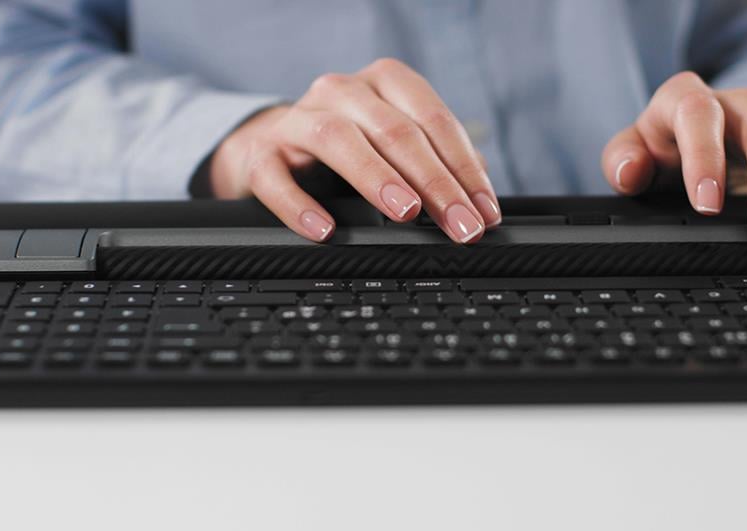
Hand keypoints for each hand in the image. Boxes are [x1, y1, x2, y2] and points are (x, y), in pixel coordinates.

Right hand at [208, 58, 500, 243]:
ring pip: (337, 138)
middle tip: (460, 225)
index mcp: (384, 84)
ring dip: (376, 177)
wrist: (270, 148)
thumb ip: (435, 165)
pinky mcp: (261, 154)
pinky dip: (300, 204)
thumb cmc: (348, 150)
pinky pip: (276, 176)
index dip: (464, 168)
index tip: (485, 212)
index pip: (433, 120)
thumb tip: (479, 203)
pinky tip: (325, 230)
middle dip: (435, 183)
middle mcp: (342, 92)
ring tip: (406, 212)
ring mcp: (298, 119)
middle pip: (394, 131)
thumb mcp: (393, 147)